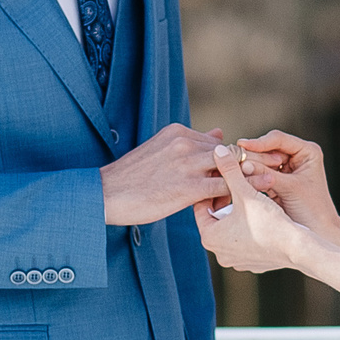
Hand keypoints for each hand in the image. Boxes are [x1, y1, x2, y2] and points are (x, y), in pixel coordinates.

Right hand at [100, 124, 224, 224]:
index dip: (220, 161)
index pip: (216, 143)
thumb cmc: (132, 177)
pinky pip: (225, 188)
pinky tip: (218, 208)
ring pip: (230, 169)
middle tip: (223, 191)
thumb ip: (191, 142)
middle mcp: (185, 143)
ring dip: (233, 184)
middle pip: (227, 154)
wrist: (106, 195)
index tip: (214, 178)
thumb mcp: (161, 149)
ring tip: (221, 200)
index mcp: (178, 132)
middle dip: (230, 171)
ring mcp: (188, 164)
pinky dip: (228, 196)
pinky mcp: (190, 188)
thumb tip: (218, 132)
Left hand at [192, 145, 314, 273]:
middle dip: (227, 201)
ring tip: (251, 198)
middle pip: (217, 219)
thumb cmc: (269, 221)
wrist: (298, 249)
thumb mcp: (246, 192)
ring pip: (232, 230)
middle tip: (237, 185)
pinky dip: (251, 229)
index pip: (202, 206)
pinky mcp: (252, 264)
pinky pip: (246, 242)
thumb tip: (218, 150)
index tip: (222, 176)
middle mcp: (219, 253)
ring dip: (239, 215)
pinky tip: (263, 217)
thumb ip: (230, 170)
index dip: (213, 188)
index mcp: (209, 237)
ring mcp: (236, 261)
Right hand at [234, 130, 339, 232]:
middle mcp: (296, 157)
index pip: (278, 139)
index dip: (259, 142)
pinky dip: (249, 178)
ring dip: (248, 167)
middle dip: (251, 156)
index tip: (241, 145)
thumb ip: (267, 174)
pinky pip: (259, 175)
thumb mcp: (290, 188)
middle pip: (267, 149)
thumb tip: (243, 163)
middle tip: (232, 160)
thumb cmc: (312, 210)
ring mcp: (285, 169)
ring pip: (261, 162)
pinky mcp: (276, 182)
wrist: (320, 233)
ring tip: (231, 171)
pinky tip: (236, 181)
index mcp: (307, 152)